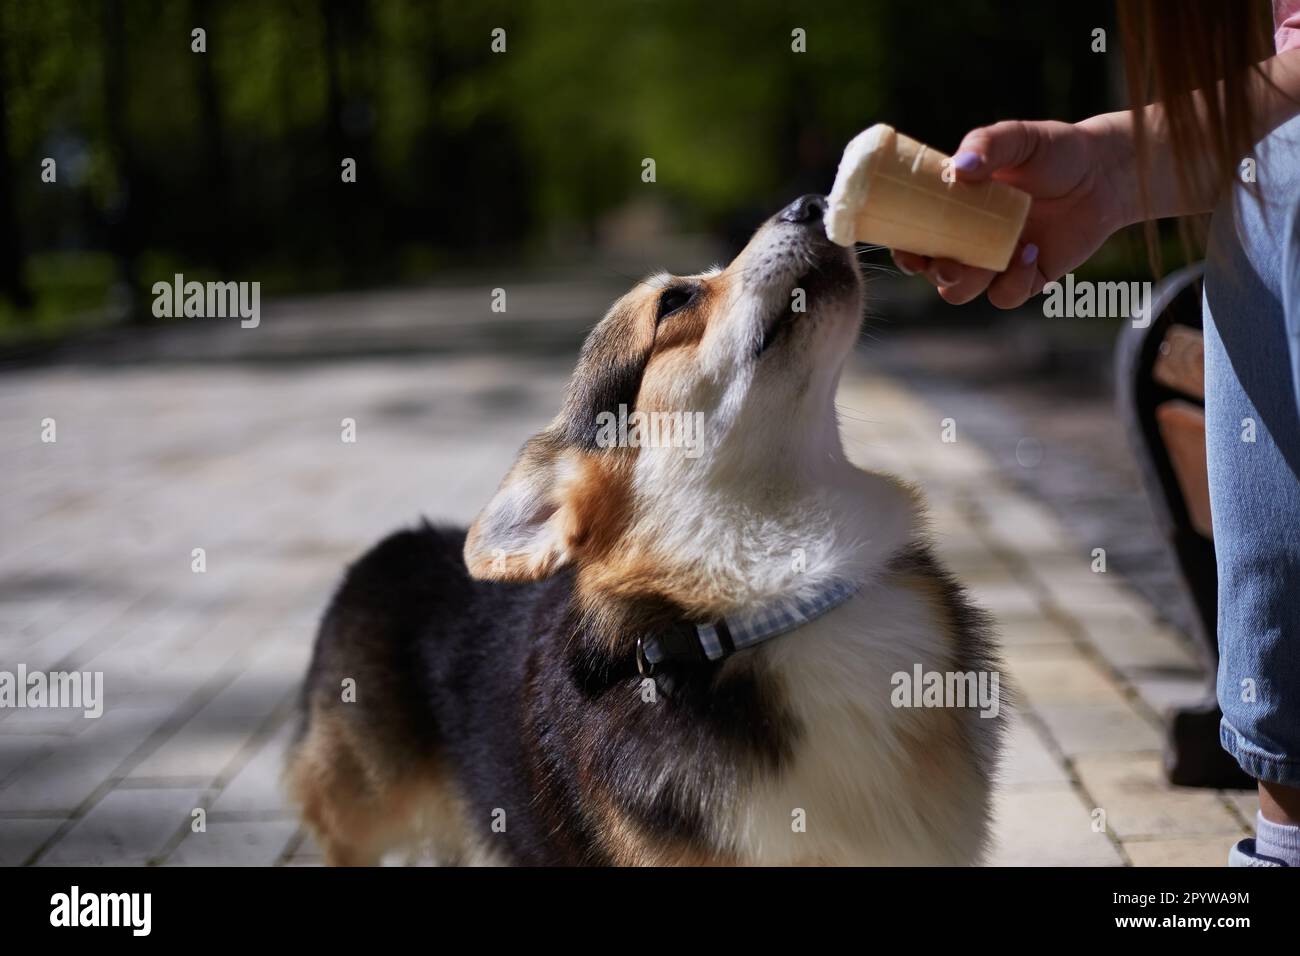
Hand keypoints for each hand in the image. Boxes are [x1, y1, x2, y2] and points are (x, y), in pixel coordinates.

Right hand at [892, 119, 1130, 308]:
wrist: (1105, 172)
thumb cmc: (1054, 150)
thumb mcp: (1018, 137)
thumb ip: (987, 144)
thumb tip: (959, 168)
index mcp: (952, 209)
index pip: (914, 236)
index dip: (904, 249)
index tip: (907, 249)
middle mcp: (967, 240)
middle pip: (932, 272)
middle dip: (934, 274)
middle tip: (947, 263)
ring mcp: (994, 262)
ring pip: (960, 292)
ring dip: (969, 282)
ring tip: (999, 255)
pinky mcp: (1025, 279)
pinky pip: (1005, 297)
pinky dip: (1014, 282)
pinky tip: (1031, 252)